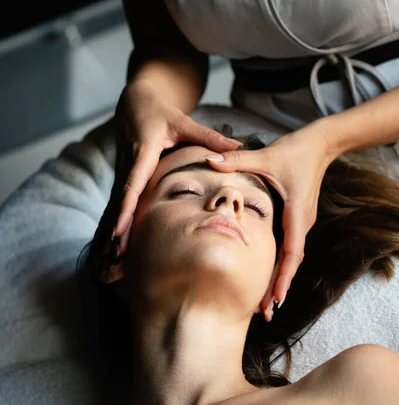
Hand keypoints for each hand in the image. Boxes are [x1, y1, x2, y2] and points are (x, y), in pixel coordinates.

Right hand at [112, 80, 240, 248]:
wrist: (135, 103)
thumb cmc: (160, 112)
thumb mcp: (183, 121)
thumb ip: (209, 137)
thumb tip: (237, 147)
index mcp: (142, 154)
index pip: (132, 185)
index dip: (126, 209)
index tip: (121, 230)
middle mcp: (129, 166)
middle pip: (121, 202)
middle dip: (117, 229)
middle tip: (117, 256)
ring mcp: (124, 173)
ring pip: (117, 205)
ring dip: (114, 231)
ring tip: (114, 259)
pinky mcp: (124, 178)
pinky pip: (120, 203)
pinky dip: (118, 223)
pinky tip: (117, 245)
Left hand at [206, 126, 337, 316]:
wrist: (320, 145)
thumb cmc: (295, 151)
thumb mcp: (266, 155)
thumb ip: (237, 161)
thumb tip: (210, 160)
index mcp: (295, 213)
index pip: (291, 252)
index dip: (283, 276)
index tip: (275, 298)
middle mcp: (301, 222)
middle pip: (291, 262)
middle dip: (279, 287)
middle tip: (265, 312)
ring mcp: (301, 222)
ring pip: (291, 257)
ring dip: (280, 279)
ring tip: (266, 303)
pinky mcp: (298, 219)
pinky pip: (290, 248)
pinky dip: (282, 265)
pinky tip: (271, 276)